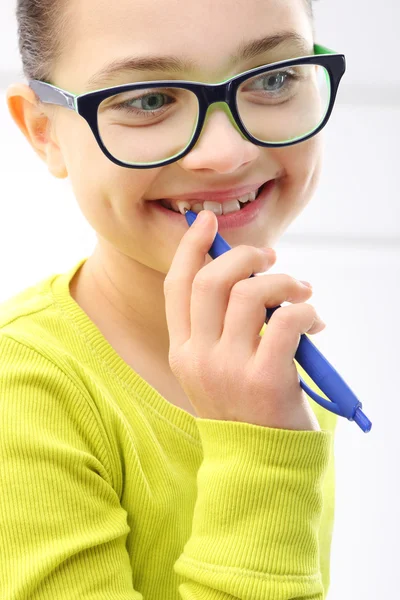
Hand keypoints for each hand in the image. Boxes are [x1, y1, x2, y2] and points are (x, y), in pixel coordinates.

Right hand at [164, 210, 325, 430]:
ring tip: (303, 292)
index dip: (190, 247)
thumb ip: (223, 326)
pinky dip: (305, 310)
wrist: (261, 466)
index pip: (177, 286)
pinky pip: (285, 320)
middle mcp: (198, 357)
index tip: (205, 220)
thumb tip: (254, 275)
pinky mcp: (264, 380)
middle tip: (272, 259)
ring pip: (250, 294)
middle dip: (245, 256)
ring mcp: (228, 370)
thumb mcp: (218, 368)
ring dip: (284, 282)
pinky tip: (314, 324)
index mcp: (183, 351)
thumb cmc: (246, 408)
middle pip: (211, 280)